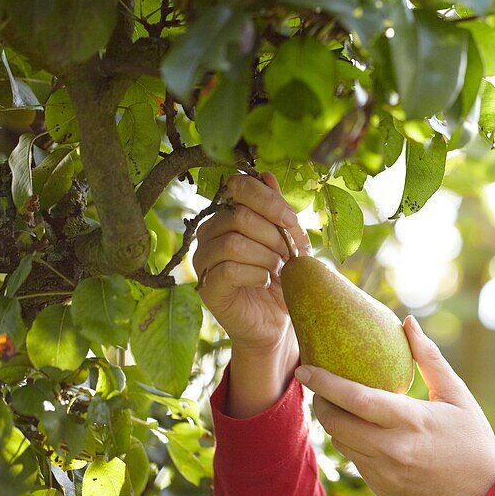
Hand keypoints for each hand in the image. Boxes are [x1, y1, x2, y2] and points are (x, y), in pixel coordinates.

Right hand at [192, 172, 311, 352]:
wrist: (277, 321)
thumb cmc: (282, 278)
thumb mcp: (288, 241)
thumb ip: (278, 211)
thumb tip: (266, 174)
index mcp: (228, 215)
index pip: (238, 187)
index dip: (269, 201)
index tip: (291, 221)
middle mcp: (209, 232)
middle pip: (240, 216)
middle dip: (274, 236)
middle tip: (287, 256)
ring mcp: (203, 260)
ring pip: (234, 243)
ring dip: (267, 257)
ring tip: (277, 270)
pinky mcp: (207, 287)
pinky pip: (229, 270)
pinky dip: (257, 275)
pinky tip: (265, 282)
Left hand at [295, 315, 494, 495]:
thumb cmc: (473, 439)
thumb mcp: (457, 395)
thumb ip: (429, 358)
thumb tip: (407, 322)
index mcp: (411, 422)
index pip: (355, 399)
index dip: (325, 382)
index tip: (304, 368)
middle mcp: (392, 450)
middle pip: (336, 423)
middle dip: (320, 402)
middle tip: (317, 385)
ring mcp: (384, 473)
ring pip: (342, 443)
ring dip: (335, 422)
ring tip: (339, 404)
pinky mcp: (381, 489)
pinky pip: (355, 460)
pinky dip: (353, 442)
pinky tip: (363, 430)